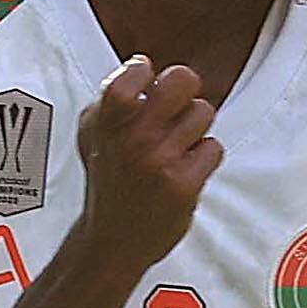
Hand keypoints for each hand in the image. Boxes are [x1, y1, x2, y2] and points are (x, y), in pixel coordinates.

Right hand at [69, 56, 220, 278]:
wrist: (112, 240)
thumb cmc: (108, 183)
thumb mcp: (93, 136)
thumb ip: (110, 99)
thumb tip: (138, 67)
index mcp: (108, 120)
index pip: (138, 68)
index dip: (148, 73)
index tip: (148, 84)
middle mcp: (133, 137)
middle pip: (182, 80)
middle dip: (184, 90)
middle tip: (177, 107)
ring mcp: (160, 160)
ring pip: (203, 112)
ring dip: (195, 127)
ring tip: (179, 145)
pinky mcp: (184, 184)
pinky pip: (213, 148)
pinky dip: (204, 157)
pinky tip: (186, 168)